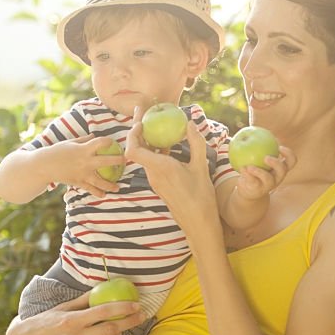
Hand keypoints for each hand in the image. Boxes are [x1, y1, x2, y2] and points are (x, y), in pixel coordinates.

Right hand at [5, 291, 146, 334]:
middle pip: (109, 330)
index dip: (122, 308)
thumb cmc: (43, 323)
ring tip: (117, 331)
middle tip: (141, 316)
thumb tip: (101, 289)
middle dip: (128, 322)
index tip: (136, 305)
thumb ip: (81, 301)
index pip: (103, 312)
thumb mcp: (60, 309)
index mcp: (71, 320)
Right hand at [44, 135, 122, 197]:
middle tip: (126, 161)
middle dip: (118, 161)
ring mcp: (83, 173)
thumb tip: (94, 136)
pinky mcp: (78, 182)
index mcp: (84, 149)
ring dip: (111, 185)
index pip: (101, 143)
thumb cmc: (57, 151)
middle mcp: (86, 161)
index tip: (114, 142)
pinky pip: (90, 189)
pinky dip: (97, 192)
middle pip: (106, 161)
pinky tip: (103, 195)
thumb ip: (84, 140)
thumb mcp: (70, 143)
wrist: (44, 165)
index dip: (109, 141)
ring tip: (118, 187)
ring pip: (101, 181)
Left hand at [124, 107, 218, 236]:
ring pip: (145, 155)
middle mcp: (153, 174)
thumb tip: (190, 123)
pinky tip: (168, 143)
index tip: (142, 120)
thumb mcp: (201, 168)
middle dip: (139, 129)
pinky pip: (153, 162)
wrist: (198, 223)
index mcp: (160, 168)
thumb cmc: (201, 197)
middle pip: (137, 149)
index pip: (133, 150)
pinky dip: (156, 150)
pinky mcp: (160, 184)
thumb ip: (196, 144)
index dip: (133, 133)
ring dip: (148, 139)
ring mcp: (155, 180)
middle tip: (143, 111)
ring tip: (156, 123)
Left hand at [234, 146, 294, 201]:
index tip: (279, 147)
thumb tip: (250, 128)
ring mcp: (269, 185)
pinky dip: (247, 175)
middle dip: (276, 163)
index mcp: (281, 168)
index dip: (289, 154)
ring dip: (259, 172)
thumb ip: (257, 145)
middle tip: (266, 157)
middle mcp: (278, 177)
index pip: (291, 161)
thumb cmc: (254, 168)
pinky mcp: (258, 190)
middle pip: (283, 170)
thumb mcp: (257, 157)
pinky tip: (241, 168)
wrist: (248, 189)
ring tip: (250, 166)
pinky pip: (253, 182)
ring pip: (268, 179)